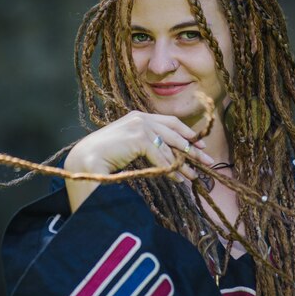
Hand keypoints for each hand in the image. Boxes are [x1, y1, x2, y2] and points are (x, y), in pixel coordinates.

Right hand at [64, 111, 213, 210]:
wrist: (85, 159)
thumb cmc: (104, 156)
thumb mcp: (130, 145)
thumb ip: (147, 144)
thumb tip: (169, 155)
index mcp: (139, 116)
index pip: (171, 122)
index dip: (188, 134)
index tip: (200, 145)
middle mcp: (142, 118)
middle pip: (176, 133)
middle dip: (193, 149)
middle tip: (208, 161)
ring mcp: (141, 126)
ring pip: (171, 148)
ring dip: (184, 164)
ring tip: (194, 177)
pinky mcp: (139, 139)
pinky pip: (161, 157)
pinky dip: (171, 170)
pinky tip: (177, 179)